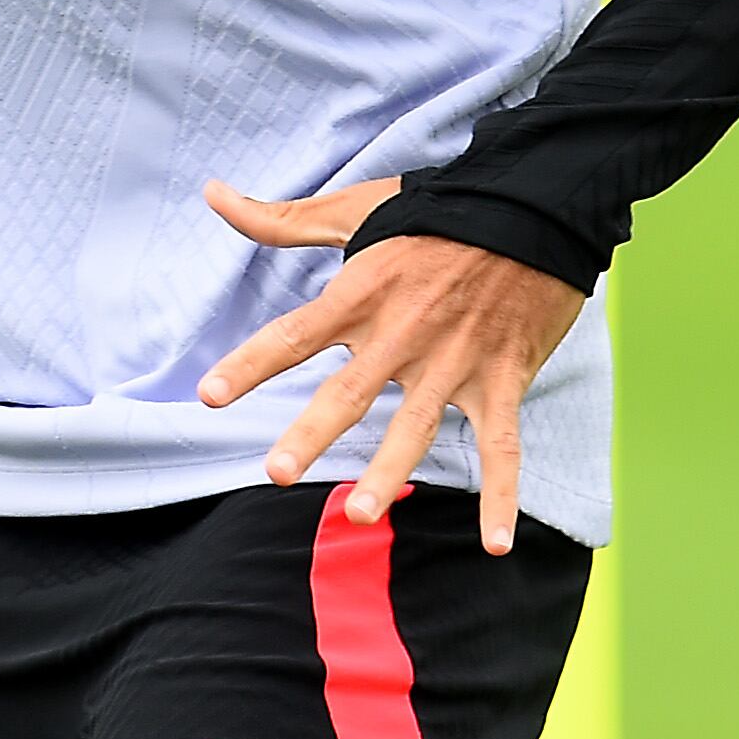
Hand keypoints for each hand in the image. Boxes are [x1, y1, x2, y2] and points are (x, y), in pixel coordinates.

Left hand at [192, 175, 585, 551]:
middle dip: (313, 432)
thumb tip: (213, 194)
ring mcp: (454, 360)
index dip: (250, 363)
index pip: (294, 334)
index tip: (209, 395)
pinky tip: (496, 544)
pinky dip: (503, 495)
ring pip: (417, 425)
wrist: (529, 204)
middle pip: (349, 391)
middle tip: (277, 472)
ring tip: (359, 515)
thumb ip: (281, 219)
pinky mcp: (503, 377)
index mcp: (362, 294)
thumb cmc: (433, 210)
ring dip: (390, 470)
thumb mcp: (353, 209)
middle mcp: (402, 332)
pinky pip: (503, 444)